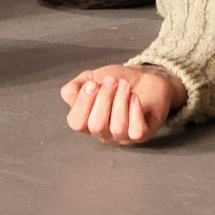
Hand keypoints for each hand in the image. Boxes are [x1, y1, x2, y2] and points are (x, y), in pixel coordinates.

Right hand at [62, 63, 183, 144]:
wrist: (145, 77)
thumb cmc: (117, 81)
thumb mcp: (90, 78)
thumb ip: (74, 87)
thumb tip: (70, 95)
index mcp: (86, 121)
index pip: (76, 123)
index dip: (83, 104)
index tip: (93, 84)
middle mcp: (103, 133)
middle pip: (96, 126)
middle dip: (104, 99)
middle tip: (111, 81)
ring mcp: (122, 136)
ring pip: (117, 128)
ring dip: (121, 101)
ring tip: (124, 85)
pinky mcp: (141, 134)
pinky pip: (136, 130)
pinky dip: (135, 110)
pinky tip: (135, 97)